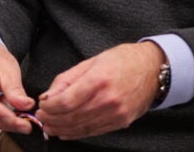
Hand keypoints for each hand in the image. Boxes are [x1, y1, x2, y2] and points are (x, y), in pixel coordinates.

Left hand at [35, 41, 163, 139]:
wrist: (152, 69)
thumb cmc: (120, 61)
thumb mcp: (90, 62)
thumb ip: (67, 80)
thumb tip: (48, 96)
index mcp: (98, 80)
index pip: (67, 101)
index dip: (50, 107)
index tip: (42, 106)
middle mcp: (108, 99)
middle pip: (73, 116)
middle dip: (53, 120)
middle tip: (41, 119)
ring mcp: (117, 113)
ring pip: (83, 127)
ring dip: (62, 130)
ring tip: (49, 128)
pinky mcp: (122, 122)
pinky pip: (95, 131)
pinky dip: (78, 133)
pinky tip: (66, 132)